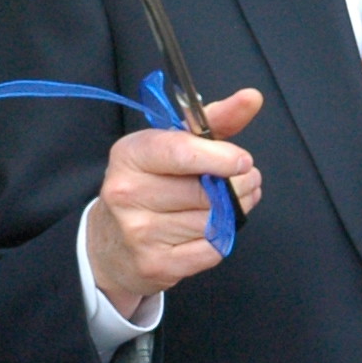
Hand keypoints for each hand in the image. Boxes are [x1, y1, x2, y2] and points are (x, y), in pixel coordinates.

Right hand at [85, 88, 263, 314]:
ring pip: (212, 221)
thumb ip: (213, 121)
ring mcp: (138, 231)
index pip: (180, 152)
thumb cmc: (150, 184)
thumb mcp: (172, 145)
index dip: (220, 157)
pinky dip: (219, 240)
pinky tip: (206, 231)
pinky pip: (211, 249)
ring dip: (233, 214)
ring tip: (227, 205)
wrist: (110, 244)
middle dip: (238, 187)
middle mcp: (127, 192)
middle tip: (245, 182)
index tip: (243, 160)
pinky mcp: (155, 264)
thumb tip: (251, 98)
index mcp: (130, 154)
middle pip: (206, 191)